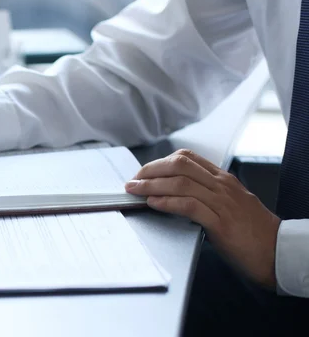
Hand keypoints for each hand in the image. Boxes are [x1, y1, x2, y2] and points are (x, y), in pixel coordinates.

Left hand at [125, 149, 281, 288]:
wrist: (277, 252)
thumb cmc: (251, 232)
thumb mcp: (228, 205)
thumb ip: (205, 196)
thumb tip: (172, 195)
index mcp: (223, 179)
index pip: (187, 157)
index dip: (160, 162)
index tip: (143, 172)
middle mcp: (222, 186)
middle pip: (179, 165)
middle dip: (151, 170)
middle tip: (133, 181)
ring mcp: (222, 202)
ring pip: (181, 182)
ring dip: (152, 185)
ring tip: (135, 190)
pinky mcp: (221, 223)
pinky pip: (189, 205)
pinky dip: (167, 201)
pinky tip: (153, 203)